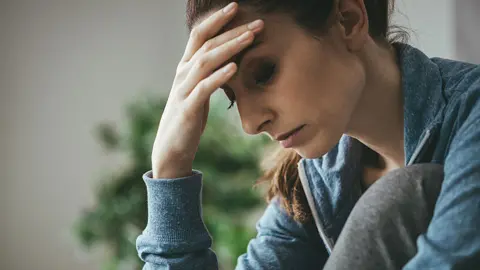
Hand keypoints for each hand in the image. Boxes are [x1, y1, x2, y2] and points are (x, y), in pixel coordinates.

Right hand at [151, 2, 263, 177]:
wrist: (171, 148)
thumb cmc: (189, 117)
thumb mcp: (200, 90)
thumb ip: (210, 73)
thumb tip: (231, 58)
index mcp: (186, 67)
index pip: (200, 35)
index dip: (217, 19)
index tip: (236, 7)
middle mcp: (182, 73)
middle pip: (206, 43)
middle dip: (232, 30)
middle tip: (257, 22)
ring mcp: (184, 90)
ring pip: (205, 61)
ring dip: (229, 47)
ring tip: (250, 37)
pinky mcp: (188, 108)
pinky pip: (204, 88)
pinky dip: (219, 76)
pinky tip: (234, 67)